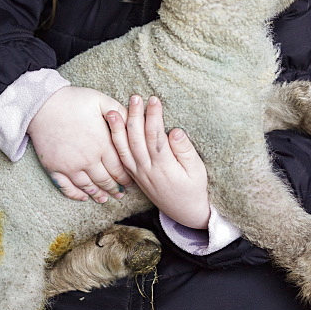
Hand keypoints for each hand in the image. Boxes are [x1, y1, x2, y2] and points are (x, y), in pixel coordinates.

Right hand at [27, 86, 133, 201]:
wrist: (43, 105)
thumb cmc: (74, 100)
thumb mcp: (101, 100)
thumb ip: (120, 112)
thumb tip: (136, 120)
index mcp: (102, 143)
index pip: (119, 167)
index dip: (126, 177)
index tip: (131, 181)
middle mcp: (88, 159)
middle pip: (105, 180)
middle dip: (115, 189)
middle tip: (121, 194)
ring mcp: (70, 166)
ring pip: (88, 187)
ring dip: (98, 195)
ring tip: (105, 199)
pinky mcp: (55, 168)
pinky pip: (67, 187)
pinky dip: (76, 195)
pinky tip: (83, 197)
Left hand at [106, 95, 209, 228]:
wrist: (185, 212)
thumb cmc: (194, 187)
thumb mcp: (198, 170)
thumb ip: (186, 151)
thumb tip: (175, 131)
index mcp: (165, 167)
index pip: (156, 137)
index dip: (154, 117)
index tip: (154, 100)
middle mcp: (148, 170)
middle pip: (137, 140)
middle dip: (135, 117)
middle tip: (135, 98)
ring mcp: (138, 174)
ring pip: (124, 149)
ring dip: (119, 129)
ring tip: (113, 110)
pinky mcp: (134, 176)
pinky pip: (121, 158)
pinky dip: (115, 143)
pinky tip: (112, 130)